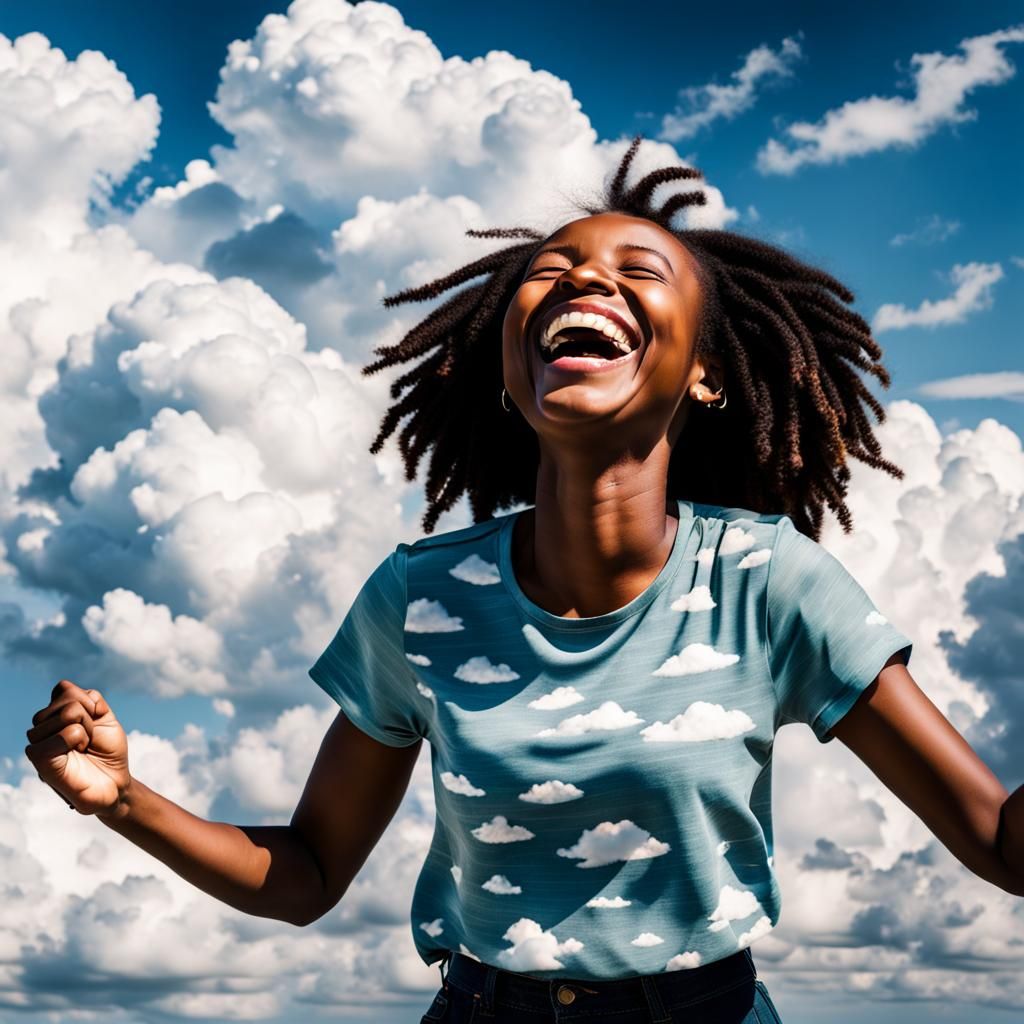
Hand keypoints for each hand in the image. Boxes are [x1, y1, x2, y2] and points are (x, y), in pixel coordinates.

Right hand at [24, 679, 130, 815]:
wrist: (114, 783)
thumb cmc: (108, 752)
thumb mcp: (105, 717)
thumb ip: (89, 699)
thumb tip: (67, 692)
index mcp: (54, 716)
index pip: (64, 689)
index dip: (88, 702)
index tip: (95, 722)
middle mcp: (42, 728)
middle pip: (68, 700)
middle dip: (90, 718)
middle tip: (89, 741)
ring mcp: (38, 743)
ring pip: (68, 713)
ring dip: (87, 730)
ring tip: (83, 748)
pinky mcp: (39, 759)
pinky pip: (63, 733)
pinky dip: (77, 740)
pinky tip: (76, 755)